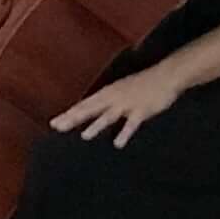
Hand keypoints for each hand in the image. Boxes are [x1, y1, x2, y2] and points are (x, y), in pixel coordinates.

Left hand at [51, 67, 184, 145]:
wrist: (166, 75)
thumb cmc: (144, 84)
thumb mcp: (122, 91)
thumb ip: (110, 103)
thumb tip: (97, 113)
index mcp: (108, 93)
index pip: (84, 105)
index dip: (69, 114)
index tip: (53, 123)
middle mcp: (113, 97)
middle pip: (90, 109)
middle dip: (73, 118)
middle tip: (57, 127)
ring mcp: (127, 103)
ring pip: (108, 116)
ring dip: (97, 125)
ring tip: (85, 136)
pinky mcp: (141, 110)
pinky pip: (131, 124)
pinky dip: (124, 133)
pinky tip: (118, 143)